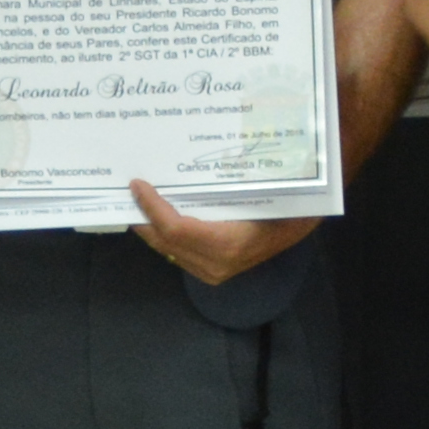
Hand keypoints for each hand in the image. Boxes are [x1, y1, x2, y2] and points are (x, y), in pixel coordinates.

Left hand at [125, 180, 317, 287]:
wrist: (299, 230)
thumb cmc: (283, 206)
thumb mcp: (257, 188)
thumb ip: (228, 179)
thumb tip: (198, 156)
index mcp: (226, 243)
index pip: (174, 228)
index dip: (152, 207)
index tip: (138, 185)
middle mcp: (215, 263)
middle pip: (164, 241)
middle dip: (143, 217)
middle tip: (129, 192)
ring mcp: (212, 271)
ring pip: (167, 250)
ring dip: (150, 227)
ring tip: (138, 203)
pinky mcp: (210, 272)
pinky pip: (177, 253)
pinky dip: (163, 235)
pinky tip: (157, 218)